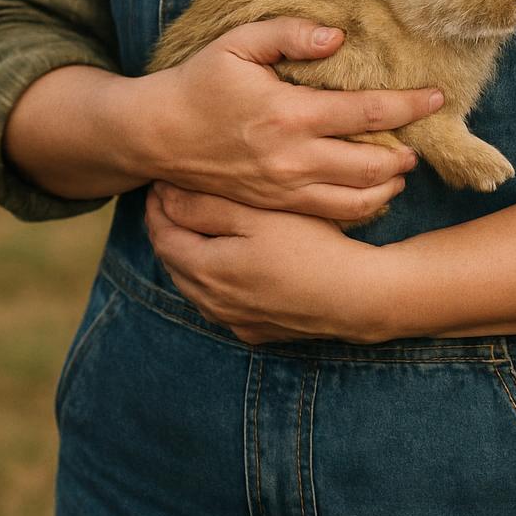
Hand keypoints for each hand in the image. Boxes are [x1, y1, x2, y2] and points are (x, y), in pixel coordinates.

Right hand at [137, 18, 443, 221]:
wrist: (156, 135)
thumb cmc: (199, 82)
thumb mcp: (238, 43)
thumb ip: (289, 33)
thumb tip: (338, 35)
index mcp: (289, 113)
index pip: (366, 111)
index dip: (409, 105)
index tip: (438, 96)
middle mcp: (293, 157)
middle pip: (372, 164)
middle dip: (407, 152)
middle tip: (425, 139)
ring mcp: (285, 187)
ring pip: (356, 198)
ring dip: (389, 184)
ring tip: (404, 167)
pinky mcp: (276, 205)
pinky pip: (331, 214)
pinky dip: (360, 206)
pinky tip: (370, 191)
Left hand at [144, 181, 389, 343]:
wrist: (357, 296)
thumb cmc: (310, 246)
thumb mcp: (256, 215)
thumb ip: (206, 206)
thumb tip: (164, 195)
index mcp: (207, 272)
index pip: (163, 238)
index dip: (157, 209)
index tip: (159, 184)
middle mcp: (213, 304)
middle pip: (176, 264)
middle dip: (170, 231)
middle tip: (171, 200)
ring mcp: (236, 321)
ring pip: (198, 287)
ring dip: (191, 256)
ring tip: (196, 227)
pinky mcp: (259, 331)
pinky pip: (223, 304)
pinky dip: (216, 280)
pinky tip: (231, 264)